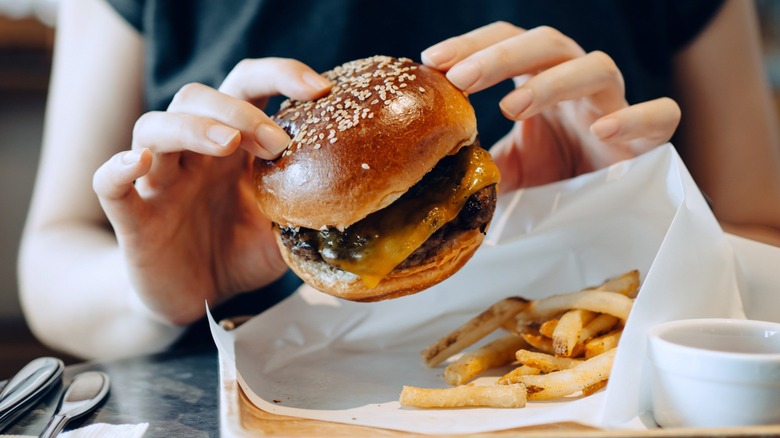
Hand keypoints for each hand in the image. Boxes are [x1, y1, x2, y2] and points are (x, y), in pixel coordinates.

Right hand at [92, 58, 331, 324]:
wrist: (195, 299)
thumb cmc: (237, 254)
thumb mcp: (283, 231)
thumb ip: (307, 209)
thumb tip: (356, 202)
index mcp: (232, 148)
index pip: (245, 87)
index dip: (279, 75)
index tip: (320, 89)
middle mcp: (193, 155)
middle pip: (197, 97)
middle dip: (240, 110)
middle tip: (277, 144)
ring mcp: (158, 181)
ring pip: (153, 127)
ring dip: (192, 127)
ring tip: (227, 144)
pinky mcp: (132, 217)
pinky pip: (108, 183)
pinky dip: (117, 168)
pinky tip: (138, 164)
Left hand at [422, 22, 680, 191]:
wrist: (606, 207)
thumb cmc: (556, 175)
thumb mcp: (509, 168)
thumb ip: (480, 161)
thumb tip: (434, 171)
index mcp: (541, 79)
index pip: (507, 41)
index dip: (472, 45)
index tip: (431, 60)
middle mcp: (577, 80)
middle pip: (546, 44)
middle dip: (500, 56)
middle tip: (460, 79)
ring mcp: (615, 103)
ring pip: (596, 67)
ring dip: (552, 82)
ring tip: (510, 109)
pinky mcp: (650, 136)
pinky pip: (658, 114)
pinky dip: (633, 117)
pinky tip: (600, 130)